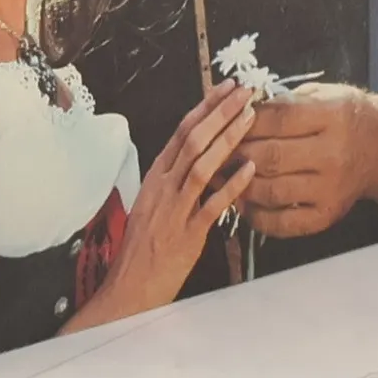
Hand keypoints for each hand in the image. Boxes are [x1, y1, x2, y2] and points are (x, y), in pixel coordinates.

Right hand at [65, 81, 255, 328]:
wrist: (128, 289)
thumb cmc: (141, 248)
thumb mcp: (151, 205)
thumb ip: (171, 181)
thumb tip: (195, 158)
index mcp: (154, 177)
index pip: (180, 132)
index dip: (204, 107)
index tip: (224, 88)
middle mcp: (162, 187)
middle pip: (192, 140)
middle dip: (219, 113)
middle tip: (243, 92)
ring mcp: (174, 210)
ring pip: (200, 165)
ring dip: (226, 139)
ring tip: (249, 118)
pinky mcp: (187, 235)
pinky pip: (211, 205)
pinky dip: (231, 185)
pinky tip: (249, 169)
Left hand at [237, 83, 377, 238]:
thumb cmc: (346, 115)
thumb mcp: (321, 94)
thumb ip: (283, 101)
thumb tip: (241, 110)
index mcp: (330, 118)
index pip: (276, 120)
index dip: (245, 120)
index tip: (227, 119)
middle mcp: (331, 156)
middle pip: (270, 157)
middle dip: (236, 153)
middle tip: (216, 149)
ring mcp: (329, 190)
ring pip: (271, 191)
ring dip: (239, 184)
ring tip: (222, 175)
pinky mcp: (326, 216)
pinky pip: (283, 223)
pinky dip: (256, 216)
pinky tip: (242, 202)